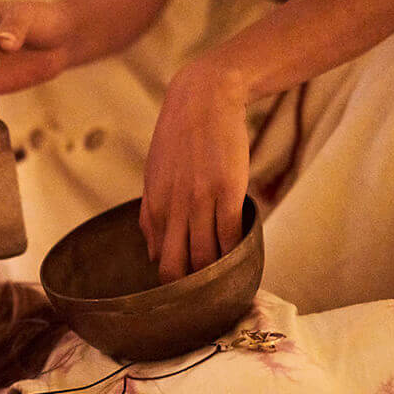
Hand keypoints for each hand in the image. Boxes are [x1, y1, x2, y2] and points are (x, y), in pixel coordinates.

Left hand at [139, 60, 251, 282]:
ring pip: (208, 257)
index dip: (175, 284)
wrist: (203, 100)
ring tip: (229, 274)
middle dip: (194, 288)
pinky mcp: (228, 191)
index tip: (188, 289)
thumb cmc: (178, 140)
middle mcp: (174, 209)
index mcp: (155, 208)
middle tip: (209, 293)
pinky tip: (243, 250)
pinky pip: (232, 235)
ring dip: (219, 272)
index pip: (161, 264)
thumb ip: (151, 217)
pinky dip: (238, 249)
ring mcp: (201, 201)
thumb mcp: (153, 177)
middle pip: (180, 269)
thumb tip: (151, 255)